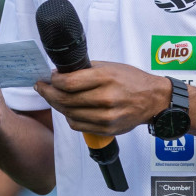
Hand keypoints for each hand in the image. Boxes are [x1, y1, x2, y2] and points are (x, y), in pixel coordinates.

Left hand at [36, 62, 169, 135]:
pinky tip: (68, 109)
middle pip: (65, 99)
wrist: (153, 99)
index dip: (53, 81)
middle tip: (41, 87)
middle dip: (48, 93)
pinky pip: (78, 125)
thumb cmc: (131, 80)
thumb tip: (60, 73)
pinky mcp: (107, 129)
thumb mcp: (109, 67)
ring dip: (57, 105)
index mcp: (105, 78)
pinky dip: (69, 117)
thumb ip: (85, 70)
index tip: (48, 78)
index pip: (68, 83)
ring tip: (53, 97)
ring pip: (69, 114)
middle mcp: (106, 98)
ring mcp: (107, 116)